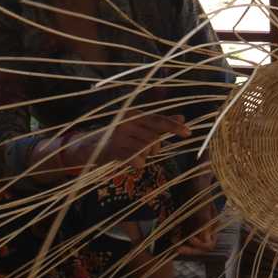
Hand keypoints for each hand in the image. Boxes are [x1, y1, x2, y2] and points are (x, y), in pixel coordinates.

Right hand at [61, 112, 189, 168]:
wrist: (88, 147)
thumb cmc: (119, 137)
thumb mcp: (139, 127)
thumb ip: (159, 124)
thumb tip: (182, 117)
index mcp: (133, 114)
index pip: (158, 120)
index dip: (174, 126)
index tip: (189, 132)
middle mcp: (126, 121)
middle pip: (154, 138)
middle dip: (154, 147)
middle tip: (145, 150)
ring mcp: (118, 135)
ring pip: (146, 150)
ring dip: (144, 156)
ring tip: (133, 154)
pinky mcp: (111, 150)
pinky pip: (136, 160)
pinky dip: (138, 163)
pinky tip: (131, 161)